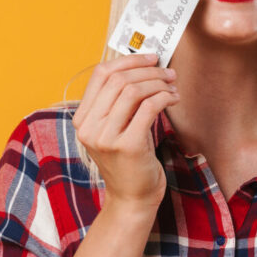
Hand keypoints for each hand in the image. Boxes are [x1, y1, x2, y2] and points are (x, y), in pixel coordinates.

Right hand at [71, 54, 179, 208]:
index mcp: (82, 120)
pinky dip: (165, 97)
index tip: (150, 58)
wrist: (132, 199)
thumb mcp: (116, 129)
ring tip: (173, 87)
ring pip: (134, 91)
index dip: (128, 61)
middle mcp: (89, 127)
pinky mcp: (127, 146)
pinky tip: (173, 100)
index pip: (100, 74)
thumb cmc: (129, 161)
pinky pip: (149, 107)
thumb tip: (144, 66)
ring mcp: (106, 137)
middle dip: (149, 71)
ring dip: (159, 83)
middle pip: (118, 80)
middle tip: (168, 73)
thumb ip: (120, 102)